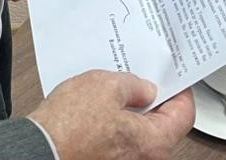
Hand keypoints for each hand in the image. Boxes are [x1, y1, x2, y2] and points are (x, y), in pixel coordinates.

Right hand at [29, 72, 194, 159]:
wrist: (41, 149)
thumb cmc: (70, 126)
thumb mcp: (106, 85)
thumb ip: (134, 85)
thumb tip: (145, 89)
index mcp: (154, 143)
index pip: (184, 114)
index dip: (179, 90)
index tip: (173, 76)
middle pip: (163, 125)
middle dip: (154, 99)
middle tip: (142, 77)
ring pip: (140, 132)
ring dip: (132, 110)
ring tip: (115, 88)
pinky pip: (121, 139)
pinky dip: (116, 121)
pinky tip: (101, 105)